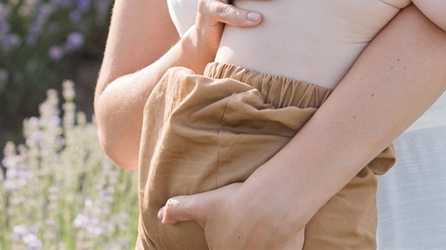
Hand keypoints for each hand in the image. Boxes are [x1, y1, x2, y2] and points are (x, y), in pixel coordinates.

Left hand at [159, 183, 306, 249]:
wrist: (272, 200)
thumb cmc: (236, 202)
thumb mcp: (202, 204)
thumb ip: (179, 209)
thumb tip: (160, 215)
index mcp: (222, 249)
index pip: (222, 245)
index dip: (227, 237)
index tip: (235, 227)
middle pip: (242, 246)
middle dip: (243, 239)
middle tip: (247, 226)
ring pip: (261, 247)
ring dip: (261, 241)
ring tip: (262, 229)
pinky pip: (285, 248)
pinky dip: (283, 243)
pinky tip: (282, 234)